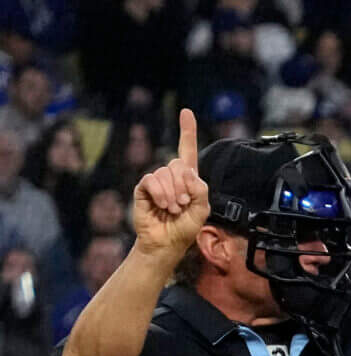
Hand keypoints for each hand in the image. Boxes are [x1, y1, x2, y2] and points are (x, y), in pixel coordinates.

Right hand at [132, 109, 209, 262]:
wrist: (166, 243)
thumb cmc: (185, 228)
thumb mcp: (202, 210)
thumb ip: (200, 189)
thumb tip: (186, 171)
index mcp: (188, 179)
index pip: (187, 151)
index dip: (187, 131)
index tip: (185, 112)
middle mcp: (172, 176)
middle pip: (179, 164)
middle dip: (184, 187)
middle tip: (183, 205)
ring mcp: (157, 181)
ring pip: (165, 173)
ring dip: (172, 194)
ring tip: (173, 209)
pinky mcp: (143, 187)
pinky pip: (151, 180)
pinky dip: (160, 193)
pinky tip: (163, 205)